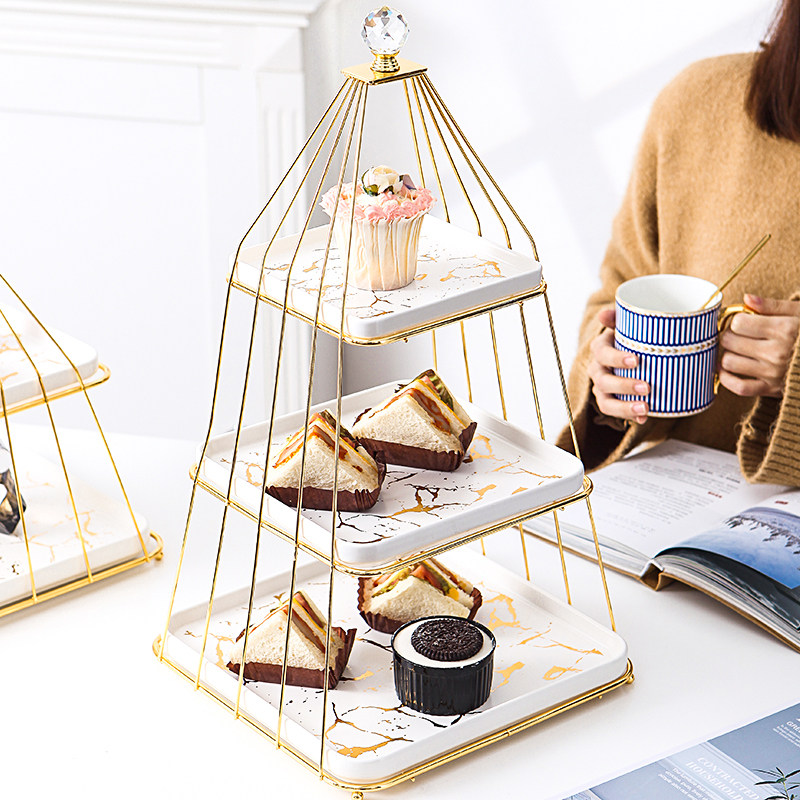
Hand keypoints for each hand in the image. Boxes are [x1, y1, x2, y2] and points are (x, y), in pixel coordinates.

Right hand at [587, 307, 649, 423]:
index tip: (636, 360)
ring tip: (645, 408)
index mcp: (600, 348)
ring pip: (606, 402)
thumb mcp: (628, 323)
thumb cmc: (632, 336)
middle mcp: (597, 370)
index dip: (616, 358)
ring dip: (624, 407)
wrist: (634, 353)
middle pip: (604, 381)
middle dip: (624, 386)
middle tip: (646, 387)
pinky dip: (629, 416)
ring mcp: (603, 388)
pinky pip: (615, 412)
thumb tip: (604, 314)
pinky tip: (643, 418)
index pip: (602, 353)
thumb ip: (621, 316)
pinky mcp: (612, 401)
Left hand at [718, 294, 799, 397]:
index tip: (743, 320)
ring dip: (727, 355)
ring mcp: (772, 372)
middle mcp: (776, 352)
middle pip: (730, 342)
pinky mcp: (771, 389)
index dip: (737, 320)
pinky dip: (727, 379)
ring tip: (736, 350)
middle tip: (737, 334)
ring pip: (729, 363)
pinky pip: (740, 387)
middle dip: (729, 335)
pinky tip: (726, 370)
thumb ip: (772, 305)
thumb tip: (747, 298)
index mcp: (784, 329)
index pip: (739, 323)